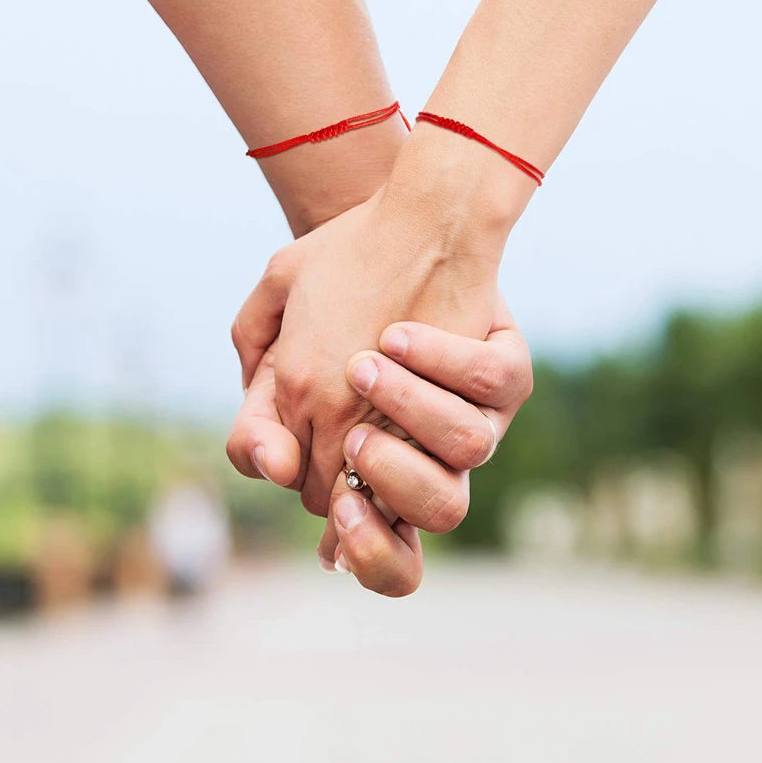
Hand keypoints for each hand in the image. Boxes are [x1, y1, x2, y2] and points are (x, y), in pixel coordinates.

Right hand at [226, 298, 532, 595]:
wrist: (406, 221)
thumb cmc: (336, 283)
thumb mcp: (275, 349)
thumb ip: (256, 418)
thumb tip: (272, 469)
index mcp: (379, 463)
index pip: (376, 541)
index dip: (355, 539)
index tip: (338, 505)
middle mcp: (433, 448)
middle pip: (431, 517)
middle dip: (381, 493)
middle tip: (351, 439)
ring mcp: (473, 412)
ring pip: (465, 455)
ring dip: (414, 423)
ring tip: (365, 372)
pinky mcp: (506, 369)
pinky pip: (491, 377)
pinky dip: (449, 360)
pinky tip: (399, 334)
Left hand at [231, 180, 508, 517]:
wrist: (428, 224)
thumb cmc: (353, 246)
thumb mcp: (278, 278)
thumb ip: (252, 338)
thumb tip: (255, 390)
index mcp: (292, 384)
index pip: (288, 472)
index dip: (304, 474)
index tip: (322, 460)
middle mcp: (332, 410)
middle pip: (324, 496)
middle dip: (336, 491)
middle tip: (351, 467)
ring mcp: (386, 414)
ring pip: (372, 496)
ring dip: (376, 488)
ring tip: (387, 464)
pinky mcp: (441, 411)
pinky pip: (424, 472)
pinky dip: (416, 473)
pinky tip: (421, 455)